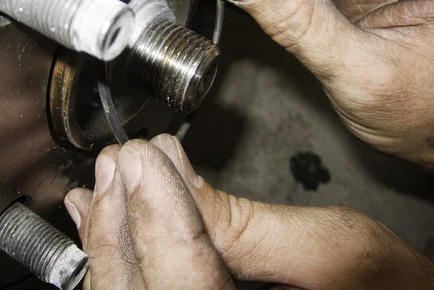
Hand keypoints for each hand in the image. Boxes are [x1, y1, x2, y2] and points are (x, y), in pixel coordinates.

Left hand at [65, 135, 433, 288]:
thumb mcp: (334, 249)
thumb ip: (245, 221)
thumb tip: (170, 171)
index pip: (182, 279)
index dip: (156, 214)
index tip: (143, 156)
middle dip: (120, 222)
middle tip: (118, 162)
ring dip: (109, 235)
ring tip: (102, 184)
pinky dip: (113, 253)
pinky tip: (98, 218)